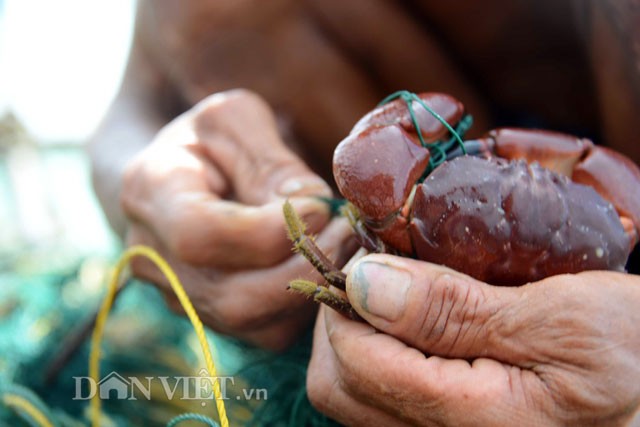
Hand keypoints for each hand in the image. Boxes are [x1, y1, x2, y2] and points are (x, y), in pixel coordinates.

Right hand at [121, 89, 354, 349]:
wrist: (186, 176)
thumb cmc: (213, 141)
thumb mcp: (237, 122)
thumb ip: (271, 160)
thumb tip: (311, 207)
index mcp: (150, 192)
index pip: (200, 234)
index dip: (268, 231)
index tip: (320, 208)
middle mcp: (154, 257)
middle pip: (230, 296)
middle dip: (303, 267)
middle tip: (348, 231)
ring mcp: (181, 294)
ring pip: (253, 322)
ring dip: (311, 288)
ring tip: (346, 245)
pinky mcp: (213, 315)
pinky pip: (266, 331)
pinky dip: (305, 305)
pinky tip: (327, 266)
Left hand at [307, 254, 639, 425]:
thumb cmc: (635, 352)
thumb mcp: (559, 320)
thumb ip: (456, 311)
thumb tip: (364, 284)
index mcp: (470, 420)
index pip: (355, 364)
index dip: (340, 301)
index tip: (357, 249)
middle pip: (339, 387)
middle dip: (338, 317)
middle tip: (367, 260)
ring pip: (355, 394)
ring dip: (355, 331)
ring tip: (385, 281)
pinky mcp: (454, 425)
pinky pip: (385, 395)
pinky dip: (379, 348)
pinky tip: (408, 313)